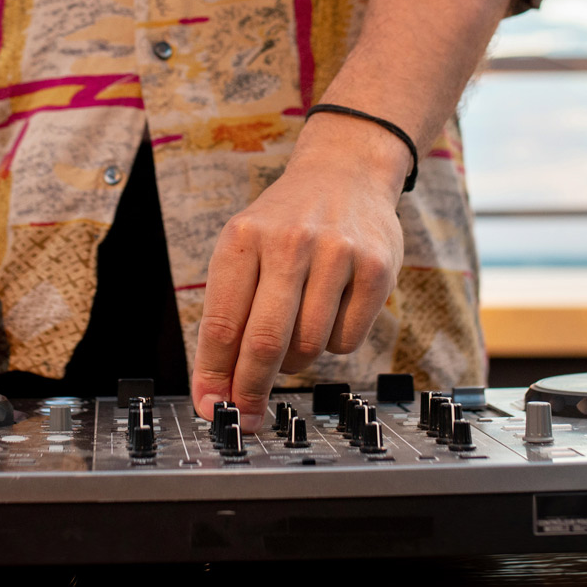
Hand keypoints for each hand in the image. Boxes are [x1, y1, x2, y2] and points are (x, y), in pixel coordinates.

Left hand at [191, 137, 404, 431]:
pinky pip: (347, 341)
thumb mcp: (244, 248)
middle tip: (247, 414)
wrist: (345, 172)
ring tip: (295, 332)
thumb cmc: (285, 223)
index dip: (213, 376)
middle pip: (264, 342)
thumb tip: (217, 388)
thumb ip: (228, 313)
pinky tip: (331, 311)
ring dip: (295, 361)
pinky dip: (333, 343)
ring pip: (308, 347)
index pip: (221, 323)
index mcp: (243, 237)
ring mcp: (336, 252)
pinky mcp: (376, 268)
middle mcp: (288, 241)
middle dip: (250, 389)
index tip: (209, 407)